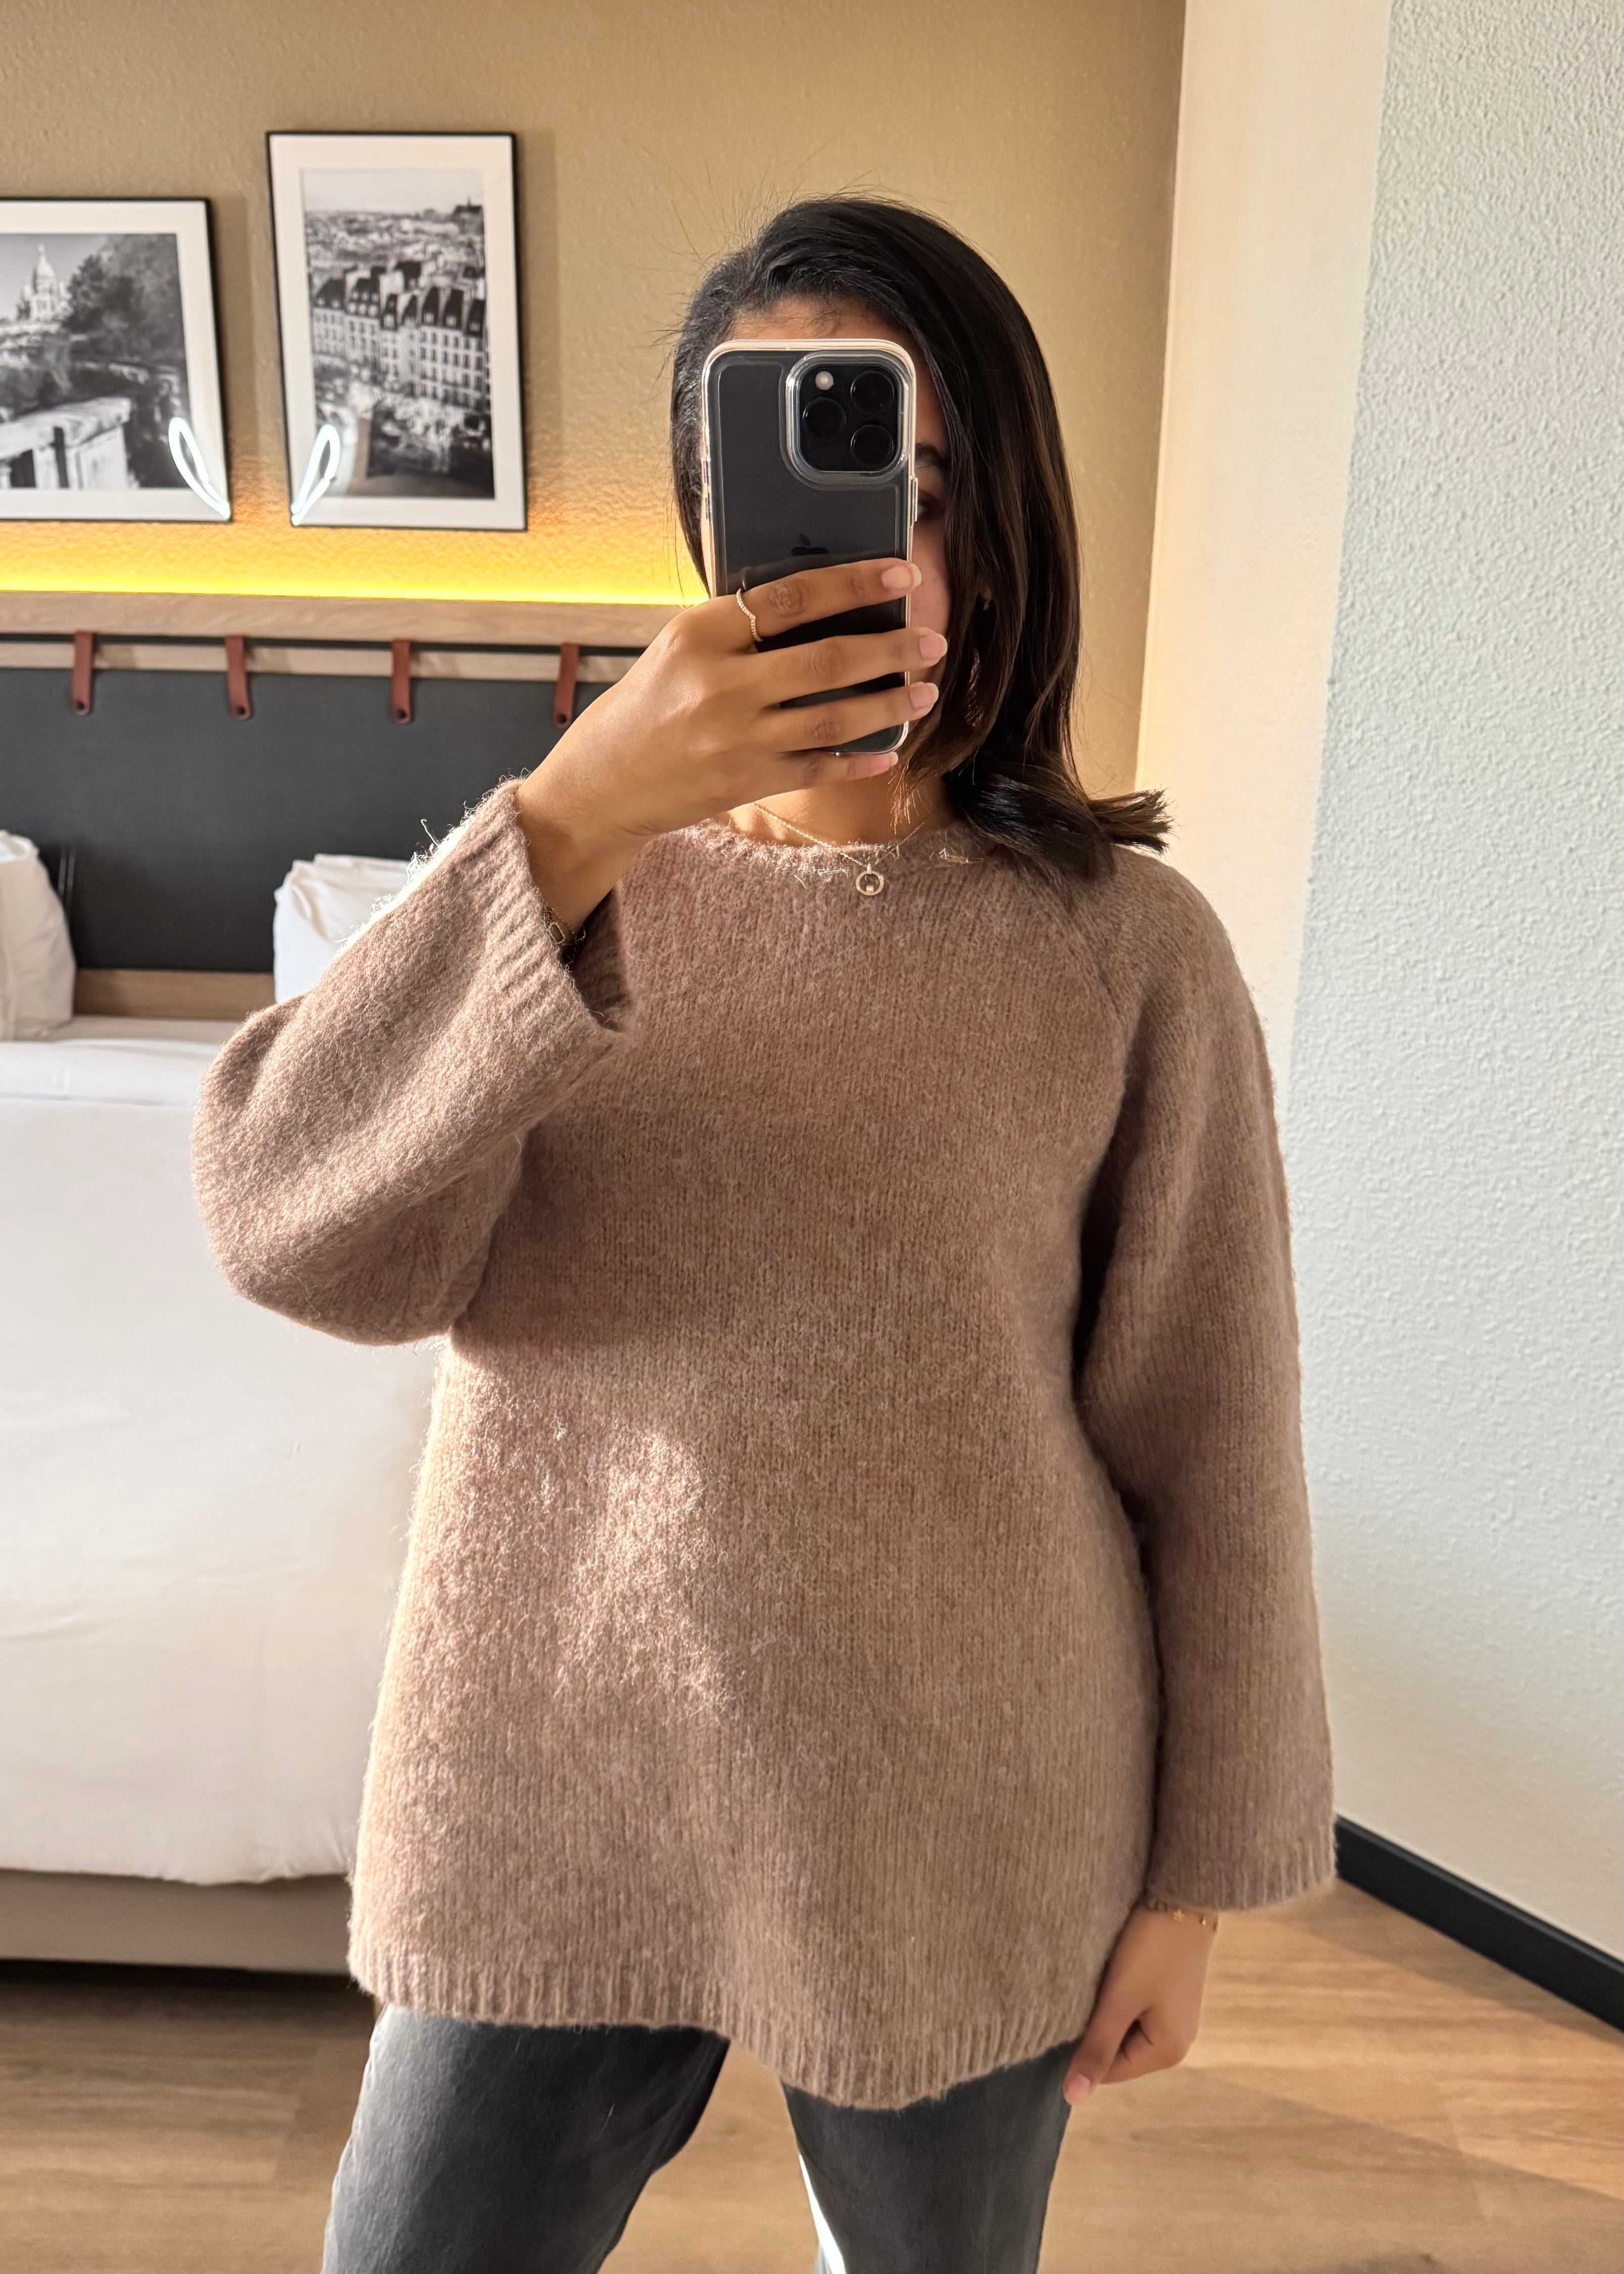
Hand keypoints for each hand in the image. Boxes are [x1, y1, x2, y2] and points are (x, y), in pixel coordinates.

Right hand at [513, 558, 945, 928]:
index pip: (792, 597)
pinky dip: (858, 761)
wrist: (601, 784)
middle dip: (891, 650)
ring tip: (924, 692)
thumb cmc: (643, 707)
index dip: (854, 583)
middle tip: (931, 641)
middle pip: (826, 660)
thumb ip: (738, 629)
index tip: (900, 572)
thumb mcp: (677, 649)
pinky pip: (819, 769)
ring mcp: (736, 739)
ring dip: (888, 705)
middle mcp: (720, 686)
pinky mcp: (746, 783)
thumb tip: (819, 607)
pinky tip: (888, 751)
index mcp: (699, 635)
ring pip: (834, 718)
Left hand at [1061, 1902, 1217, 2104]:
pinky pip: (1135, 2008)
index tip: (1063, 2017)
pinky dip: (1119, 1996)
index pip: (1109, 2071)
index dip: (1081, 2049)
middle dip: (1096, 2028)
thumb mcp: (1119, 1999)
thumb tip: (1073, 2099)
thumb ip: (1096, 2048)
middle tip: (1082, 1994)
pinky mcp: (1171, 1994)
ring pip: (1124, 2027)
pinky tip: (1112, 1973)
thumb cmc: (1151, 1949)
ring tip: (1097, 1982)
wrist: (1182, 1898)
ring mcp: (1175, 2017)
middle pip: (1118, 2051)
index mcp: (1167, 2052)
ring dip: (1107, 2010)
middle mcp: (1176, 2042)